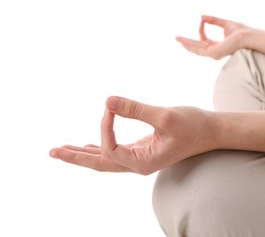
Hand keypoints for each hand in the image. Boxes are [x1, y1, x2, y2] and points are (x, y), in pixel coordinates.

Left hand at [49, 97, 216, 174]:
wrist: (213, 131)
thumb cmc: (194, 125)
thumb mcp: (165, 117)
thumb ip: (136, 109)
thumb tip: (107, 100)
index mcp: (143, 162)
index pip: (111, 148)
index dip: (105, 126)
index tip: (110, 106)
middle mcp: (139, 164)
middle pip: (100, 163)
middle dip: (75, 157)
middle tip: (52, 151)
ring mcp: (141, 157)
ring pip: (107, 158)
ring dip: (85, 153)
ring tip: (63, 150)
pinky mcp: (144, 148)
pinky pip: (116, 151)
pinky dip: (100, 147)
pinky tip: (89, 145)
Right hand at [176, 15, 249, 59]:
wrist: (247, 36)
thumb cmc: (240, 31)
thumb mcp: (224, 23)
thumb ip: (213, 20)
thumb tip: (201, 17)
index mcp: (218, 46)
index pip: (204, 39)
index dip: (201, 29)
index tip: (201, 20)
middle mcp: (215, 52)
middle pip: (197, 47)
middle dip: (187, 42)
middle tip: (177, 38)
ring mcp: (214, 54)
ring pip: (196, 49)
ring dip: (186, 44)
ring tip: (178, 40)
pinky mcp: (213, 53)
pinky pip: (199, 50)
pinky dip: (192, 45)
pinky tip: (185, 42)